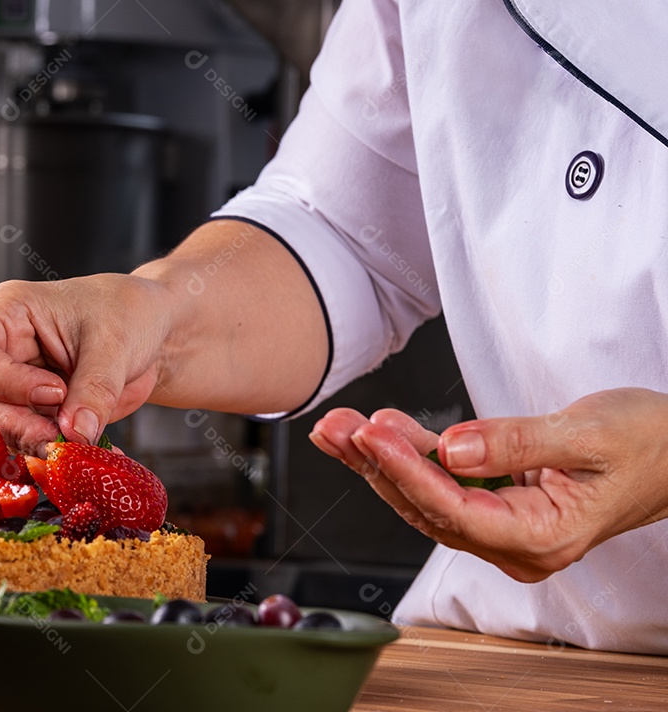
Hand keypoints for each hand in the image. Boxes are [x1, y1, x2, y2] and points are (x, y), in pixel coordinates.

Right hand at [0, 275, 170, 454]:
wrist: (149, 332)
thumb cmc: (124, 312)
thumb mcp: (114, 341)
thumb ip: (94, 387)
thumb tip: (74, 433)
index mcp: (5, 313)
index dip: (6, 382)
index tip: (55, 392)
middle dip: (14, 425)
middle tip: (59, 438)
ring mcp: (10, 388)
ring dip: (34, 446)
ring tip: (78, 446)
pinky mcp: (31, 417)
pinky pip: (28, 445)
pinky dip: (57, 457)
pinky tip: (88, 453)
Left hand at [309, 389, 667, 581]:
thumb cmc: (647, 441)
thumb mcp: (587, 433)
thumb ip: (515, 442)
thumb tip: (451, 448)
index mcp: (544, 536)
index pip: (456, 509)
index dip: (406, 471)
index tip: (369, 435)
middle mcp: (517, 545)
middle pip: (428, 508)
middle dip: (375, 464)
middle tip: (334, 426)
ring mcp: (504, 530)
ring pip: (426, 498)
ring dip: (380, 461)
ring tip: (338, 426)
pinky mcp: (497, 508)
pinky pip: (442, 485)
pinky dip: (409, 456)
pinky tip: (378, 431)